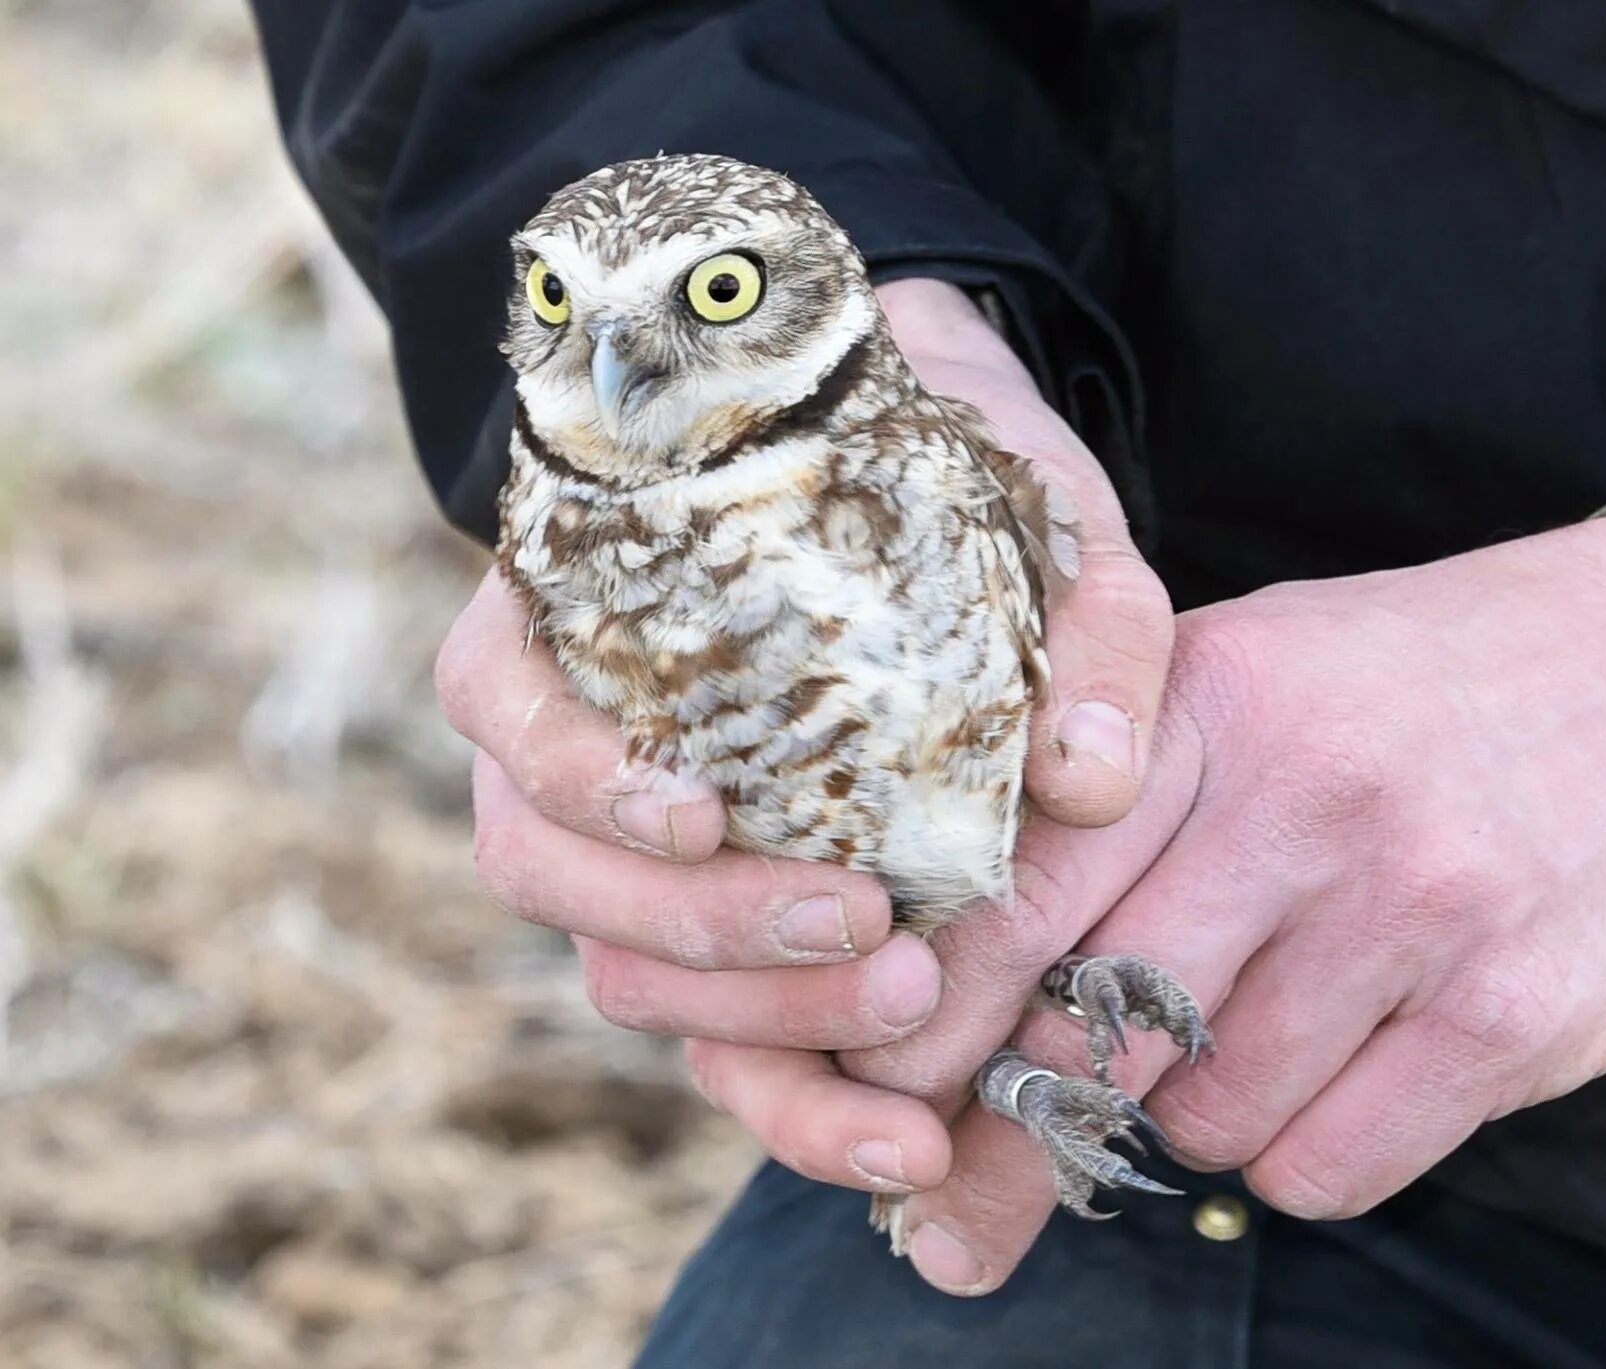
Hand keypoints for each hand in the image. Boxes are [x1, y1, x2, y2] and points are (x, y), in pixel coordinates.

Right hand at [436, 277, 1174, 1193]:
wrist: (919, 482)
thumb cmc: (948, 486)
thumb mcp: (1036, 511)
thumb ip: (1088, 624)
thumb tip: (1091, 780)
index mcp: (587, 604)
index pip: (505, 702)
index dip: (580, 776)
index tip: (701, 816)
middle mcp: (570, 736)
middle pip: (557, 876)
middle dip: (714, 935)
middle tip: (883, 943)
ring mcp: (627, 845)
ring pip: (620, 973)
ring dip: (756, 1025)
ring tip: (917, 1015)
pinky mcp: (706, 926)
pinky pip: (706, 1033)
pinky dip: (794, 1090)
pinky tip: (907, 1130)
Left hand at [886, 512, 1605, 1293]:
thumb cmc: (1455, 678)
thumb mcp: (1278, 665)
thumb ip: (1139, 785)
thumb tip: (999, 951)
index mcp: (1218, 707)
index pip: (1028, 888)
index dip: (938, 1015)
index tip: (887, 1089)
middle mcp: (1305, 805)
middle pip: (1101, 1028)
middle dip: (1053, 1103)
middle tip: (1057, 1115)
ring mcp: (1415, 912)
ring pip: (1213, 1117)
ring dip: (1210, 1118)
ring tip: (1266, 1044)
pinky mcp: (1514, 1013)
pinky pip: (1334, 1166)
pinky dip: (1312, 1156)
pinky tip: (1351, 1083)